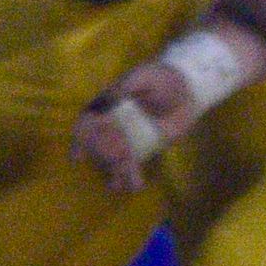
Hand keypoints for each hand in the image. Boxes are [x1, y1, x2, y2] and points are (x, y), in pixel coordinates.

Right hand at [72, 63, 196, 193]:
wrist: (188, 89)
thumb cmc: (161, 78)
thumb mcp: (143, 77)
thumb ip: (123, 89)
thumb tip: (104, 104)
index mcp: (107, 105)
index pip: (87, 124)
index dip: (80, 140)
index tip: (78, 155)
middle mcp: (113, 124)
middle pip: (101, 145)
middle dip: (105, 156)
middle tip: (118, 159)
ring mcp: (127, 137)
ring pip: (115, 158)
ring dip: (115, 173)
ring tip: (118, 186)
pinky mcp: (143, 147)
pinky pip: (133, 164)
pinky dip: (130, 176)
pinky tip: (131, 187)